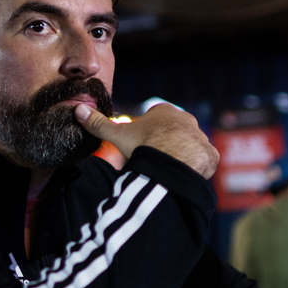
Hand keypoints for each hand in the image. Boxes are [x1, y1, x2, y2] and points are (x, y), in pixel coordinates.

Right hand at [75, 102, 219, 178]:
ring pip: (189, 146)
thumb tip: (77, 111)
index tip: (140, 145)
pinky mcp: (210, 154)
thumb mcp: (117, 135)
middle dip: (165, 144)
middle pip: (173, 132)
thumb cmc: (143, 146)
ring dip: (181, 156)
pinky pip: (203, 160)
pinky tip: (184, 177)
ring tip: (167, 171)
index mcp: (165, 112)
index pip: (155, 119)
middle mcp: (186, 120)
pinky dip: (195, 168)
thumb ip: (98, 124)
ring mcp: (200, 137)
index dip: (147, 132)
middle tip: (152, 159)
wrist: (170, 164)